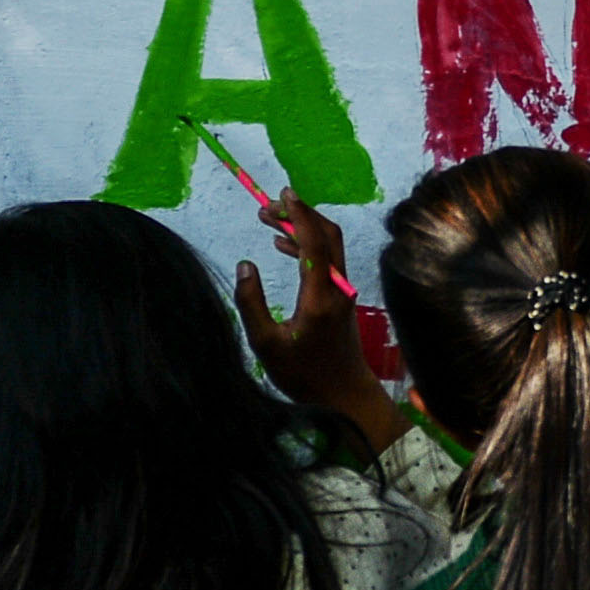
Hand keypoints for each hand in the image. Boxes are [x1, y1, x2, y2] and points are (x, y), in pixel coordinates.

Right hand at [236, 195, 393, 453]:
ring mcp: (343, 291)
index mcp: (319, 295)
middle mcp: (337, 287)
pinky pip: (327, 260)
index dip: (298, 213)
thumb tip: (245, 264)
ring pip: (329, 245)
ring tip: (269, 221)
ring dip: (303, 228)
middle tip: (268, 207)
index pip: (313, 241)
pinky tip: (283, 247)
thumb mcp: (266, 344)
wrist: (344, 396)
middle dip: (299, 213)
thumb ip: (251, 303)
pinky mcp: (342, 298)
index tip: (282, 194)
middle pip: (327, 234)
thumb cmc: (303, 375)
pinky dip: (308, 246)